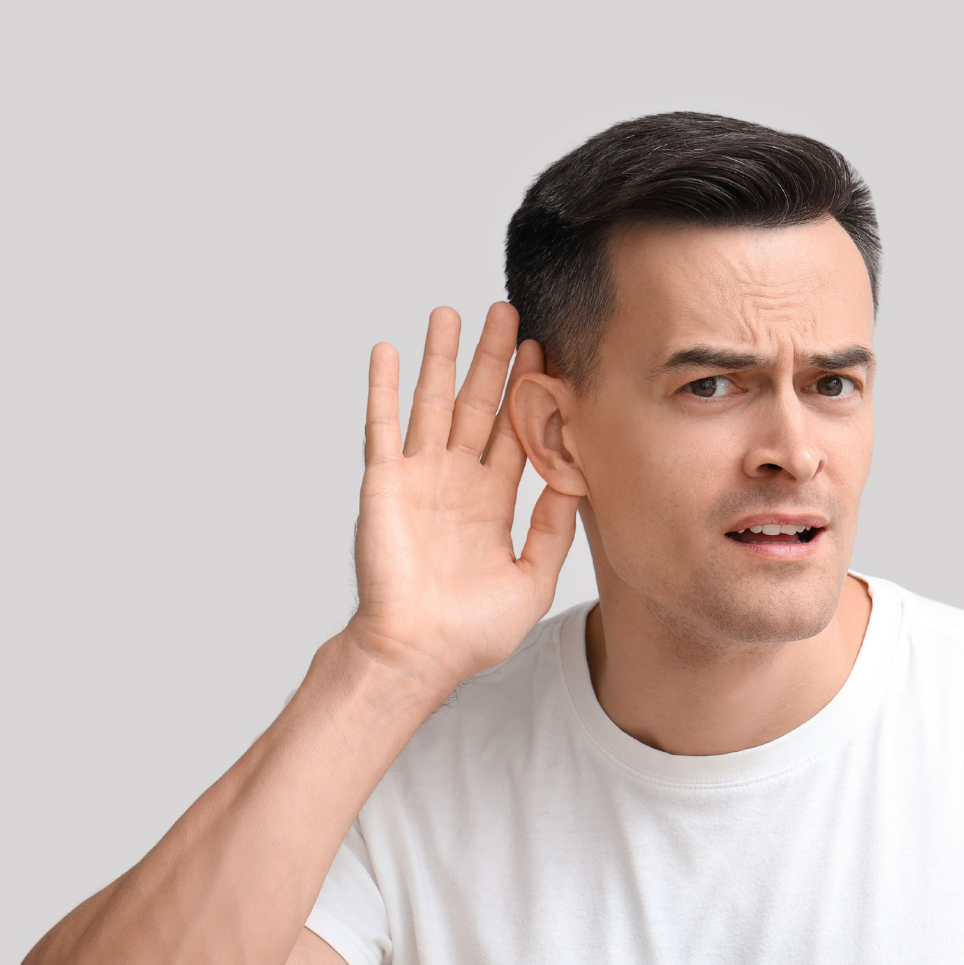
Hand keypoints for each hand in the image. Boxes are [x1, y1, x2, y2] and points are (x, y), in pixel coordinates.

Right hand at [344, 303, 578, 689]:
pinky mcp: (385, 484)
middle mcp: (455, 481)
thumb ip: (555, 527)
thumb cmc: (471, 632)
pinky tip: (389, 351)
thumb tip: (580, 477)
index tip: (545, 349)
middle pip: (477, 403)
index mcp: (491, 501)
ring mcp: (418, 478)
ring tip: (450, 312)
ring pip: (432, 403)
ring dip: (440, 357)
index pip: (513, 430)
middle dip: (492, 358)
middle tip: (507, 310)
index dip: (528, 390)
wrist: (419, 654)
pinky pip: (383, 427)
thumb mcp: (533, 577)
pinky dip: (385, 389)